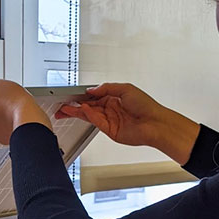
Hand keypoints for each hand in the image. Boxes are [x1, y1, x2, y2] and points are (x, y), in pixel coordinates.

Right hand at [55, 83, 199, 164]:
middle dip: (75, 105)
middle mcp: (111, 109)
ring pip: (89, 115)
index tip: (72, 94)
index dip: (83, 95)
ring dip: (77, 111)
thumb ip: (107, 88)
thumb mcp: (125, 88)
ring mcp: (110, 120)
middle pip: (88, 106)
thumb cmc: (147, 106)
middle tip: (63, 104)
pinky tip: (81, 110)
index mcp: (115, 97)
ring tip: (65, 109)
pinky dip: (87, 115)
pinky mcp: (110, 130)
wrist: (155, 124)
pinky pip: (95, 121)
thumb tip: (93, 90)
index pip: (94, 96)